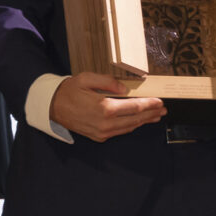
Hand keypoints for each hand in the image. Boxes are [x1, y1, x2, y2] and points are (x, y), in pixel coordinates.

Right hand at [50, 71, 164, 140]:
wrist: (52, 107)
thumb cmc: (69, 90)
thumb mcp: (87, 78)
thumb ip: (108, 82)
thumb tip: (126, 89)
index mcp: (104, 108)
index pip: (134, 107)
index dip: (149, 104)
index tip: (160, 101)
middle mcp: (105, 123)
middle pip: (135, 119)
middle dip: (151, 114)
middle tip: (163, 109)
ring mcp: (102, 132)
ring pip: (129, 127)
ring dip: (143, 121)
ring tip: (155, 116)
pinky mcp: (99, 136)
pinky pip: (120, 131)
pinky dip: (131, 126)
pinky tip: (138, 121)